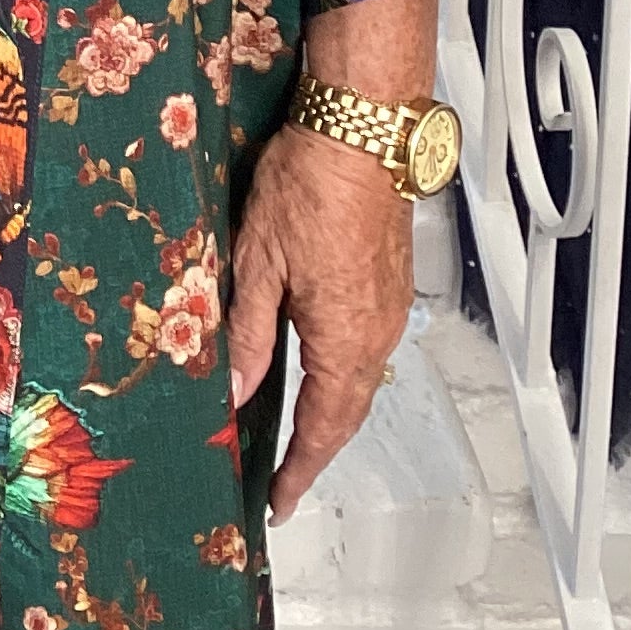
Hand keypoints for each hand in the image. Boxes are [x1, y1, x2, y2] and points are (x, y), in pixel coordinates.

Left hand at [226, 124, 413, 524]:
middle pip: (348, 411)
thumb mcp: (259, 263)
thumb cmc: (310, 185)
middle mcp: (377, 331)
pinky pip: (368, 345)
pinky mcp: (391, 280)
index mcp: (344, 338)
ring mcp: (390, 306)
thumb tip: (238, 394)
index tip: (279, 501)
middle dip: (315, 451)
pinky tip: (319, 367)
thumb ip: (250, 335)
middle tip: (284, 480)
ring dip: (332, 412)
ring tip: (297, 435)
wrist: (362, 128)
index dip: (299, 470)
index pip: (323, 427)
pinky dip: (343, 373)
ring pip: (361, 378)